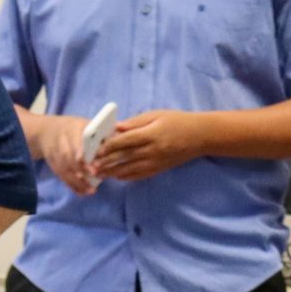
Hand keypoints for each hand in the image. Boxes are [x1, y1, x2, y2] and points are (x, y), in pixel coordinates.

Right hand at [28, 112, 98, 196]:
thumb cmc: (75, 128)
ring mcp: (54, 154)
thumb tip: (122, 138)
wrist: (47, 131)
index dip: (80, 152)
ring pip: (64, 169)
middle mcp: (60, 141)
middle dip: (81, 168)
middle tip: (95, 175)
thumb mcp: (87, 124)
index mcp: (71, 129)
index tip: (89, 160)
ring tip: (91, 190)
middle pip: (67, 156)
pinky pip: (61, 177)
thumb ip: (103, 132)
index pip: (75, 140)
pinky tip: (83, 193)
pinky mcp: (52, 164)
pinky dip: (72, 186)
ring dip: (77, 181)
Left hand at [92, 110, 206, 181]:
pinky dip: (125, 176)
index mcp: (151, 134)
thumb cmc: (177, 121)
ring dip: (112, 172)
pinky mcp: (159, 169)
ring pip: (129, 169)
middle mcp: (152, 150)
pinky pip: (139, 175)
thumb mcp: (156, 115)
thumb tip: (115, 127)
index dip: (108, 146)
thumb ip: (135, 122)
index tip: (94, 149)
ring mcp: (155, 162)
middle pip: (124, 157)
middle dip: (105, 162)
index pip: (125, 141)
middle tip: (89, 165)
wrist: (201, 136)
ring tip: (97, 174)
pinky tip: (115, 176)